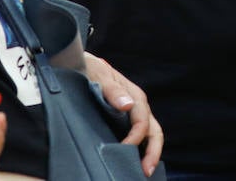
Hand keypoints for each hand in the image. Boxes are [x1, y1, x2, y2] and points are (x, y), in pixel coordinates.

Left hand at [83, 53, 163, 175]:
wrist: (81, 64)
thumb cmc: (90, 69)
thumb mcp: (99, 75)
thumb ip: (113, 91)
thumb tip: (127, 105)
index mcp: (135, 96)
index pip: (142, 122)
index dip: (135, 138)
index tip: (122, 150)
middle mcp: (138, 106)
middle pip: (154, 132)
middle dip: (153, 152)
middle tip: (146, 172)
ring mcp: (133, 114)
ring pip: (150, 136)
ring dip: (149, 154)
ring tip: (143, 172)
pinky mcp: (125, 120)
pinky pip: (139, 136)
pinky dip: (141, 150)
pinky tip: (134, 162)